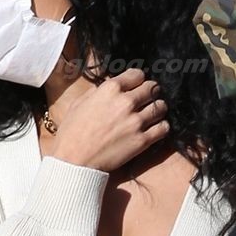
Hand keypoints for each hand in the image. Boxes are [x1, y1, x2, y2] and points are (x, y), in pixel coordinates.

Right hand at [50, 69, 170, 172]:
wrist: (74, 161)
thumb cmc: (72, 133)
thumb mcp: (79, 103)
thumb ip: (97, 92)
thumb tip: (107, 88)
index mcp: (110, 89)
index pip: (137, 75)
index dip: (138, 80)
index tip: (137, 86)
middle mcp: (126, 102)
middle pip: (152, 88)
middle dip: (150, 93)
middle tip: (147, 100)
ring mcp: (136, 122)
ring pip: (161, 107)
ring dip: (158, 109)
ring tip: (153, 115)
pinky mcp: (142, 141)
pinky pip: (163, 128)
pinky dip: (162, 127)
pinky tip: (155, 129)